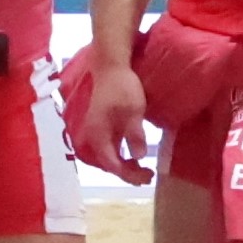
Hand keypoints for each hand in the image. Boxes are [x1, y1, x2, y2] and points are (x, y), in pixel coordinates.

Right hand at [70, 55, 153, 184]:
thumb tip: (138, 157)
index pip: (111, 164)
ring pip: (108, 158)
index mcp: (98, 134)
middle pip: (108, 164)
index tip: (147, 176)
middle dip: (127, 173)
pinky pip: (109, 149)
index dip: (129, 174)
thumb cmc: (122, 86)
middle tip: (148, 176)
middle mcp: (93, 137)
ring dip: (124, 167)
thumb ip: (134, 134)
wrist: (110, 67)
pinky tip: (133, 157)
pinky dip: (121, 157)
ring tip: (142, 170)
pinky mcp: (102, 128)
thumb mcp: (133, 110)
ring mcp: (97, 133)